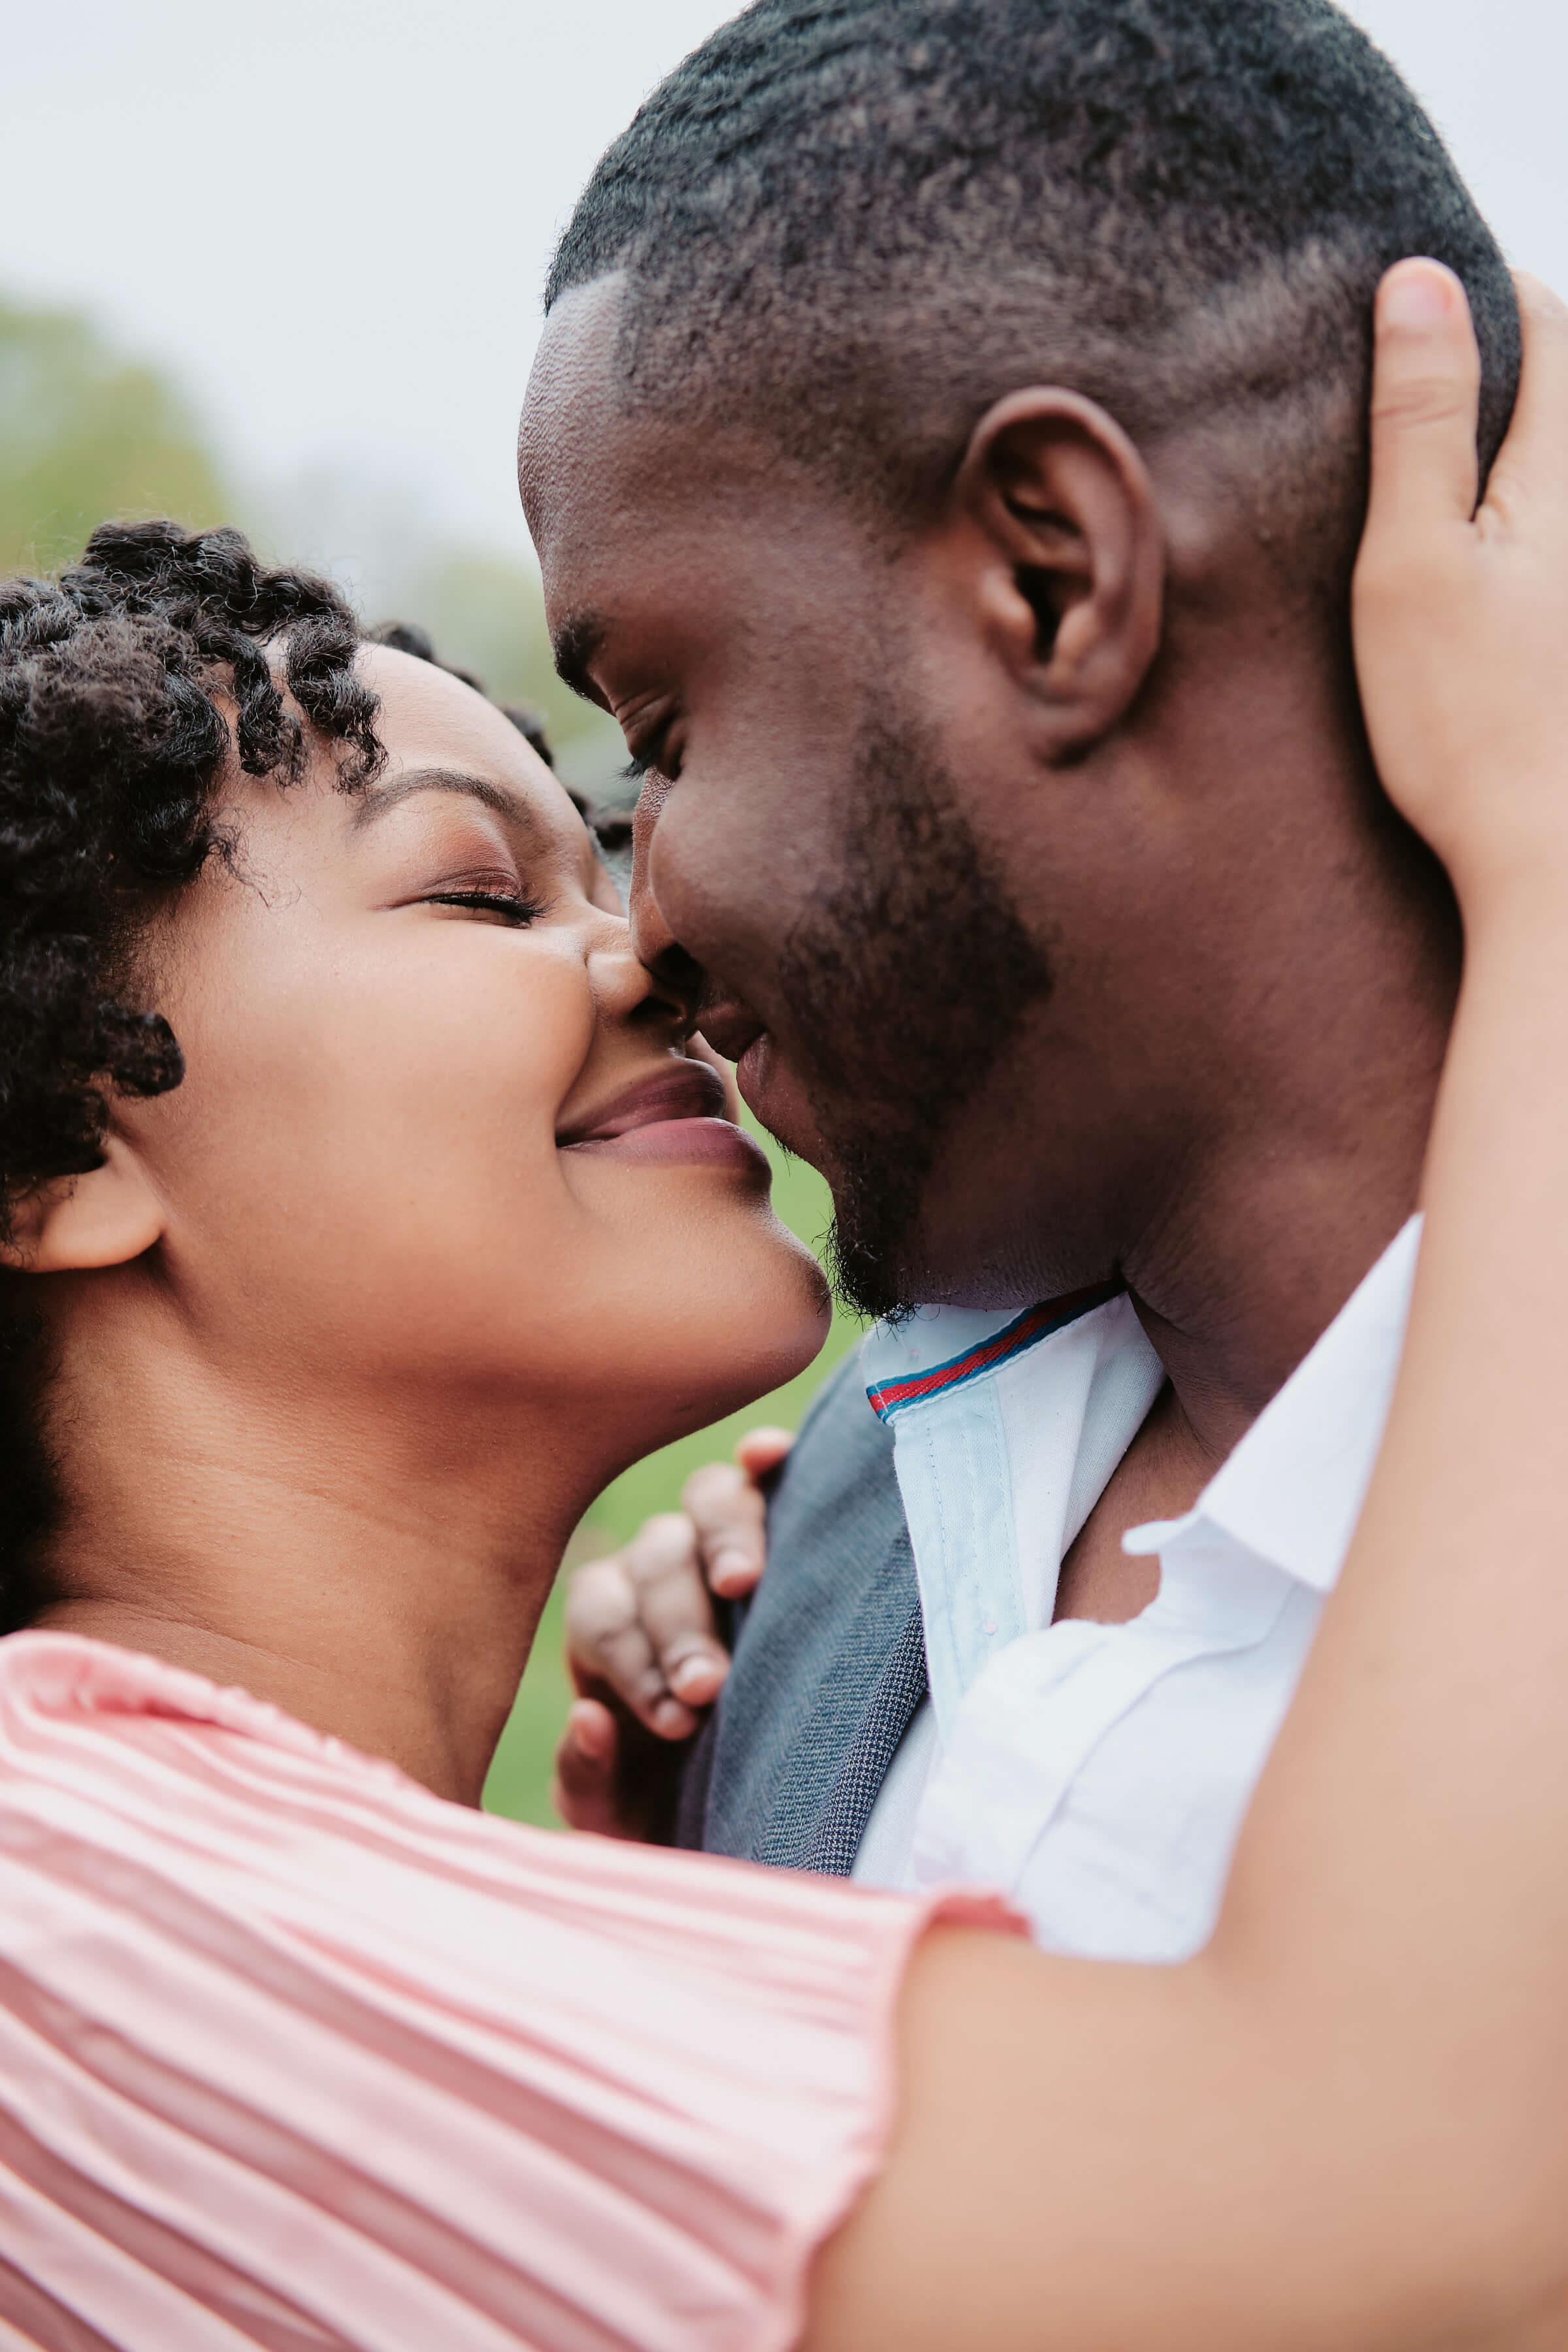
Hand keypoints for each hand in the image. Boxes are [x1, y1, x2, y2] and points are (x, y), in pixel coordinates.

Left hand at [552, 1427, 793, 1836]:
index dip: (635, 1665)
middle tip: (708, 1687)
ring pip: (704, 1501)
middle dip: (679, 1626)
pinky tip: (773, 1456)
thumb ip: (586, 1776)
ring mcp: (707, 1538)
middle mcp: (648, 1569)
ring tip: (744, 1583)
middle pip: (654, 1560)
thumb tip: (586, 1718)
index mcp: (603, 1629)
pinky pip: (757, 1476)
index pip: (603, 1617)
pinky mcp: (765, 1525)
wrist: (725, 1797)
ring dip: (724, 1538)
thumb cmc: (663, 1803)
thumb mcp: (612, 1814)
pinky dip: (765, 1460)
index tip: (676, 1724)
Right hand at [1353, 259, 1567, 914]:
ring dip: (1514, 445)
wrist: (1552, 860)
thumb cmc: (1470, 723)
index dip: (1482, 294)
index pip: (1545, 327)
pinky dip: (1520, 520)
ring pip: (1560, 472)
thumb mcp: (1413, 561)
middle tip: (1420, 363)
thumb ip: (1420, 420)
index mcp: (1563, 476)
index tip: (1416, 291)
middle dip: (1504, 362)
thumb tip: (1420, 278)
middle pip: (1563, 396)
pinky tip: (1481, 562)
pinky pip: (1553, 541)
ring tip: (1441, 458)